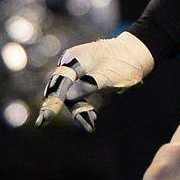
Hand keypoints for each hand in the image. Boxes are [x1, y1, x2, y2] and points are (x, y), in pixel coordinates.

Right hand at [37, 32, 153, 132]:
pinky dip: (83, 107)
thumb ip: (88, 84)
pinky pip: (77, 95)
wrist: (137, 54)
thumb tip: (67, 96)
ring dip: (77, 111)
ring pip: (69, 95)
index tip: (45, 119)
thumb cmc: (123, 63)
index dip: (52, 102)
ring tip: (91, 124)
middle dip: (54, 108)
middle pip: (59, 89)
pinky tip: (92, 119)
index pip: (59, 82)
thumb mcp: (108, 75)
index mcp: (74, 59)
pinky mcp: (83, 79)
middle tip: (43, 124)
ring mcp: (76, 71)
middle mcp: (71, 64)